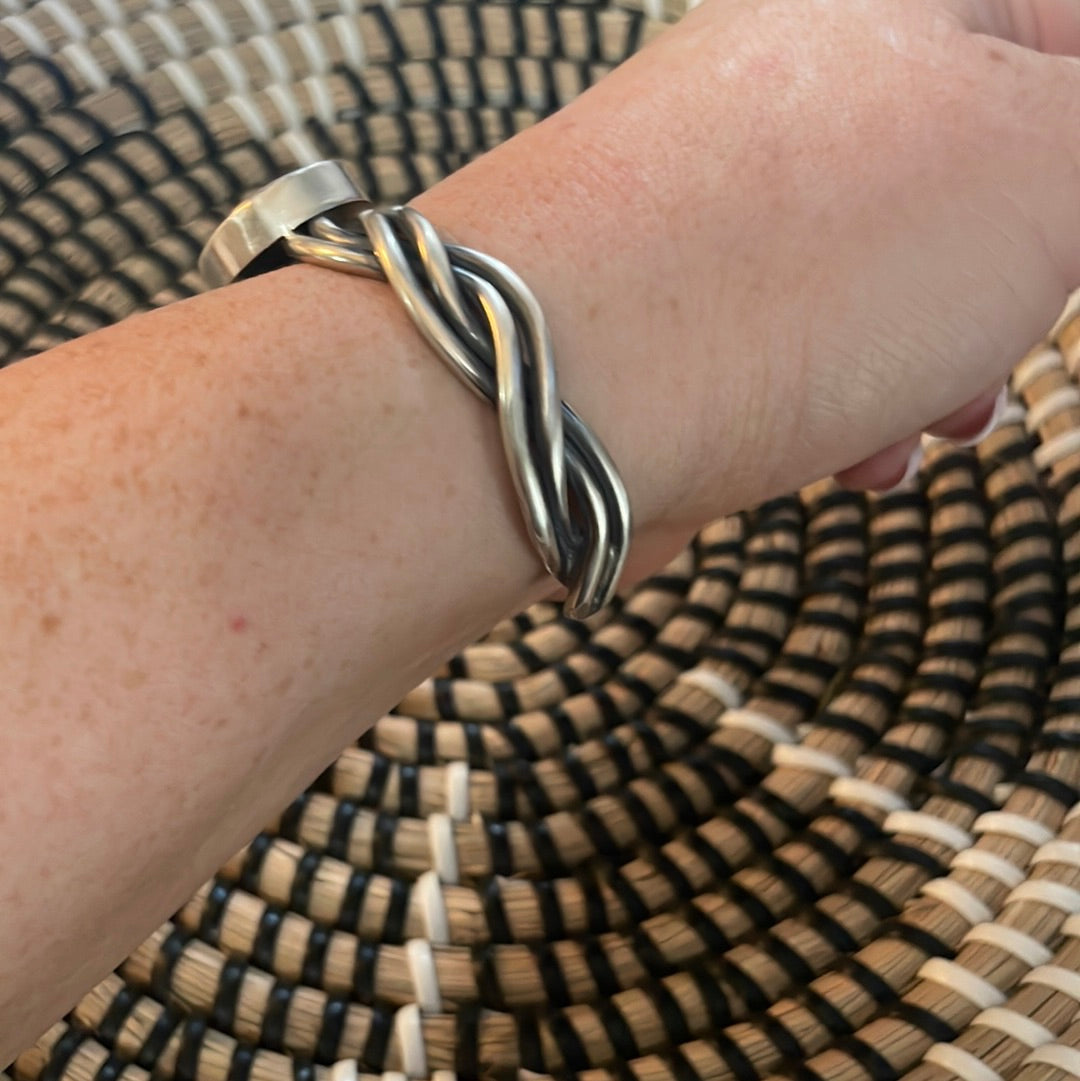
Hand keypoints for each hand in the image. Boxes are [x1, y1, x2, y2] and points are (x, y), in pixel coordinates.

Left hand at [415, 0, 1079, 568]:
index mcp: (892, 5)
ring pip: (887, 285)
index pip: (1061, 42)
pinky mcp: (675, 311)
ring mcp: (723, 206)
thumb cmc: (796, 271)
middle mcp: (793, 88)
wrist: (556, 392)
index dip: (1077, 168)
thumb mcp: (1052, 174)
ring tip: (917, 421)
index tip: (1065, 251)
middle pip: (972, 183)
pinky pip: (800, 348)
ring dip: (931, 366)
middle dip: (1014, 284)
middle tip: (1000, 341)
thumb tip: (1059, 179)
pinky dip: (841, 404)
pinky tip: (841, 454)